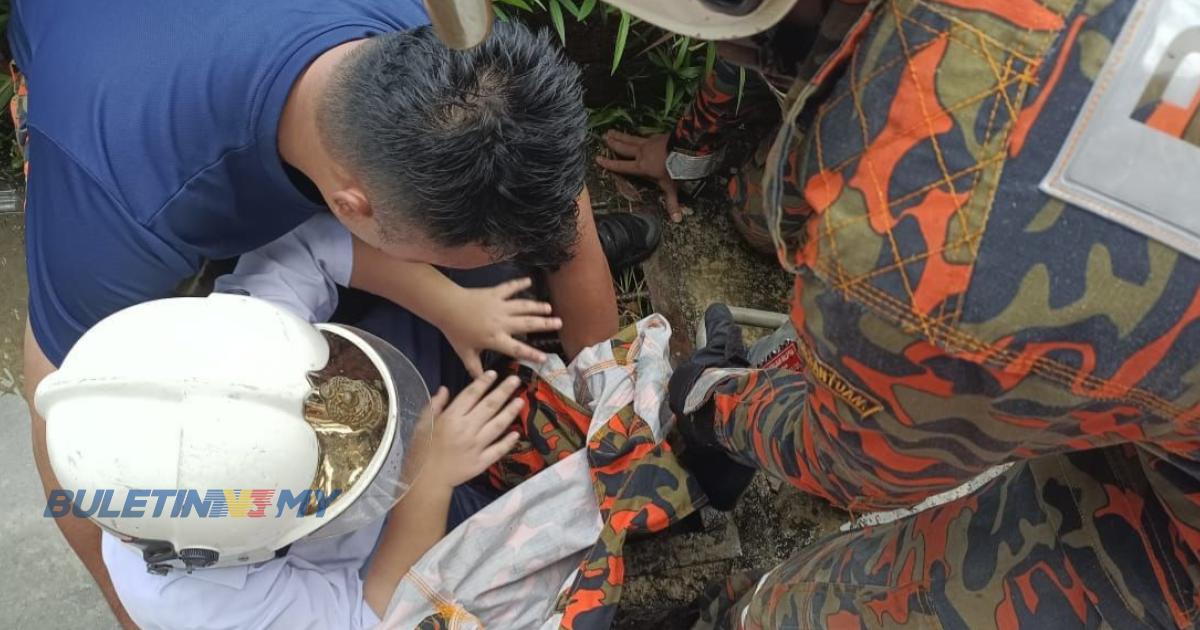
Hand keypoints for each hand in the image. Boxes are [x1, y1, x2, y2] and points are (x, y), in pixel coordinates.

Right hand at [418, 372, 523, 487]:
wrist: (425, 480)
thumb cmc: (421, 450)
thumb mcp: (422, 424)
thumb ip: (435, 405)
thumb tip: (445, 388)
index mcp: (451, 418)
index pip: (471, 395)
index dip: (483, 382)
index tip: (494, 373)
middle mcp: (467, 429)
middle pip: (489, 406)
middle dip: (503, 391)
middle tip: (516, 380)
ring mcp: (476, 446)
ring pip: (497, 425)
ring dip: (510, 412)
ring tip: (520, 401)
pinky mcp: (482, 462)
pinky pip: (498, 450)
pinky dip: (508, 442)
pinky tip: (517, 433)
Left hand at [438, 278, 562, 375]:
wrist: (447, 307)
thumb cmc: (455, 331)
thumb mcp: (464, 353)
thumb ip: (474, 368)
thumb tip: (483, 382)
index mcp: (495, 338)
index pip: (517, 348)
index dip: (532, 354)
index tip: (545, 358)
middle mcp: (502, 322)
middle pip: (527, 324)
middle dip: (545, 324)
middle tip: (559, 323)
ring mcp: (500, 306)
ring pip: (523, 306)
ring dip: (537, 307)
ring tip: (549, 308)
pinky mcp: (495, 293)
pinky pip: (510, 288)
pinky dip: (520, 284)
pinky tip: (529, 281)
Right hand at [596, 131, 682, 222]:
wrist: (686, 149)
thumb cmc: (676, 169)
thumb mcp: (672, 187)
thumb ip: (672, 203)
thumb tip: (677, 220)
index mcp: (641, 166)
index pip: (621, 166)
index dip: (609, 163)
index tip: (598, 159)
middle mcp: (641, 153)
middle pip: (623, 148)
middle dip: (612, 143)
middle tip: (603, 138)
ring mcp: (648, 143)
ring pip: (630, 139)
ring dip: (620, 135)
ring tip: (610, 131)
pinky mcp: (656, 136)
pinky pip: (642, 135)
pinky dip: (636, 134)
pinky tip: (635, 133)